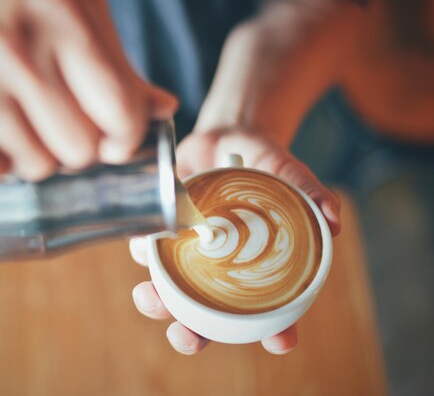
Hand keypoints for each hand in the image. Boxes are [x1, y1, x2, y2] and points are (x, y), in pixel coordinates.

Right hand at [0, 0, 177, 186]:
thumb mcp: (74, 6)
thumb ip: (118, 62)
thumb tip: (166, 109)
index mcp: (61, 18)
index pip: (118, 111)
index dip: (126, 139)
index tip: (116, 143)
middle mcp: (15, 50)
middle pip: (78, 149)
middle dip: (82, 151)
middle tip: (67, 133)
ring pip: (34, 166)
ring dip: (40, 160)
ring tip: (30, 133)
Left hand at [129, 128, 339, 354]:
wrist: (227, 135)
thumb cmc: (263, 163)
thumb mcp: (288, 173)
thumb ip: (309, 191)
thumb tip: (334, 218)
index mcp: (257, 267)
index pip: (271, 313)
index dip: (276, 332)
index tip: (280, 341)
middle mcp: (221, 270)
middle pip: (207, 320)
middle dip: (192, 335)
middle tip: (186, 335)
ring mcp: (190, 255)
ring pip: (168, 294)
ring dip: (155, 303)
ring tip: (148, 295)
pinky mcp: (166, 234)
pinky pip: (148, 251)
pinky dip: (143, 252)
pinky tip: (146, 243)